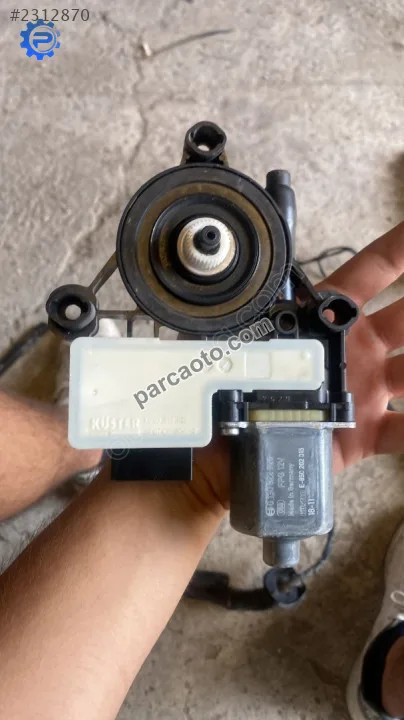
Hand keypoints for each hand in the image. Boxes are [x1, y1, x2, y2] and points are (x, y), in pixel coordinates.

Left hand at [192, 222, 403, 512]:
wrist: (226, 459)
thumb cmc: (226, 395)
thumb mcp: (227, 344)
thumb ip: (235, 312)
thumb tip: (227, 282)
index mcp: (324, 320)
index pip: (372, 273)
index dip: (401, 249)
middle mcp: (355, 349)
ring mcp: (366, 390)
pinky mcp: (365, 433)